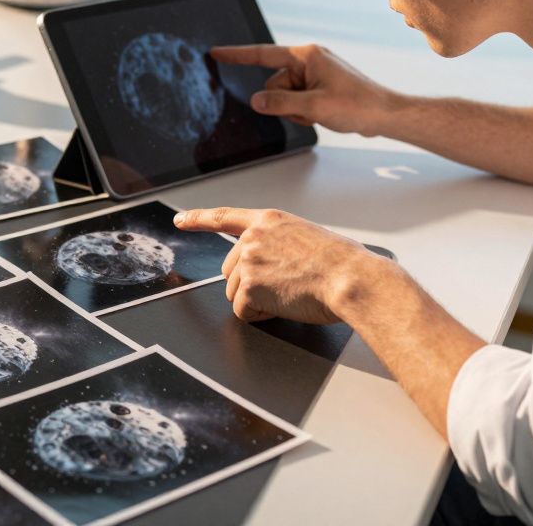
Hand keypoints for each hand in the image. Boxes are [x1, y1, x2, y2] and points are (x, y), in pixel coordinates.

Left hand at [174, 206, 385, 323]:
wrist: (351, 279)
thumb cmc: (343, 264)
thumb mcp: (308, 238)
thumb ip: (280, 244)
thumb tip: (274, 264)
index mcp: (270, 220)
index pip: (225, 217)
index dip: (199, 219)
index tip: (180, 220)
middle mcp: (253, 237)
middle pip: (230, 271)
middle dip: (251, 285)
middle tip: (286, 285)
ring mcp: (248, 260)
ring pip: (235, 293)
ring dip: (259, 301)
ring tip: (291, 293)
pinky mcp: (248, 285)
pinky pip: (244, 311)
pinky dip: (262, 315)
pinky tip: (285, 305)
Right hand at [211, 44, 397, 135]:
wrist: (383, 114)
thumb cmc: (357, 105)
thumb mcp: (314, 106)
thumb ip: (280, 103)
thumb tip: (256, 100)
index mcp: (306, 55)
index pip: (263, 54)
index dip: (237, 55)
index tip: (216, 53)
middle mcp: (308, 60)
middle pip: (273, 82)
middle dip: (283, 101)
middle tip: (308, 109)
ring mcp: (313, 73)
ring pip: (282, 94)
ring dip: (294, 109)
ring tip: (318, 112)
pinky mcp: (317, 85)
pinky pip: (295, 99)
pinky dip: (302, 110)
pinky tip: (321, 113)